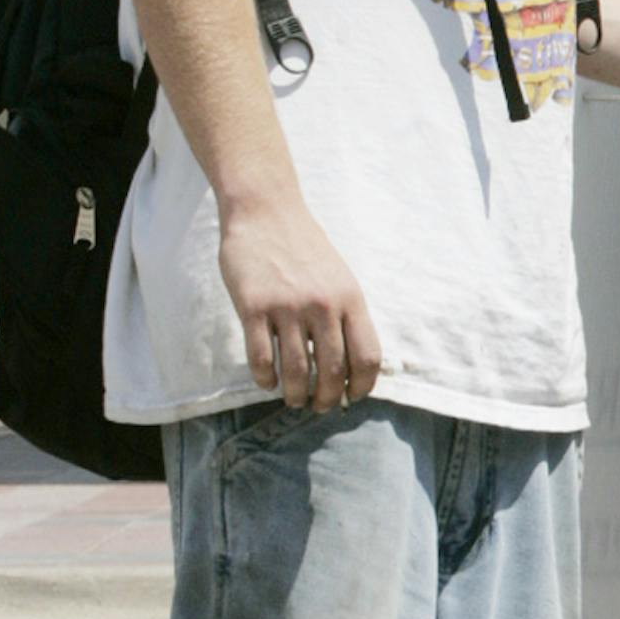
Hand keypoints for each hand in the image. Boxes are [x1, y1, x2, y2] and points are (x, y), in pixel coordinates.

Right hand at [218, 193, 383, 408]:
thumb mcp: (340, 278)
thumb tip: (355, 363)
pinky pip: (261, 358)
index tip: (352, 399)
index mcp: (350, 299)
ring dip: (296, 395)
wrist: (266, 212)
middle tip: (319, 406)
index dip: (362, 387)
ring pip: (296, 371)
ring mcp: (287, 306)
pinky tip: (267, 381)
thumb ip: (347, 314)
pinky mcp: (253, 307)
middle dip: (327, 398)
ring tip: (294, 399)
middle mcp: (322, 305)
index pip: (366, 357)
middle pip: (332, 371)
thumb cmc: (304, 248)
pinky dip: (265, 378)